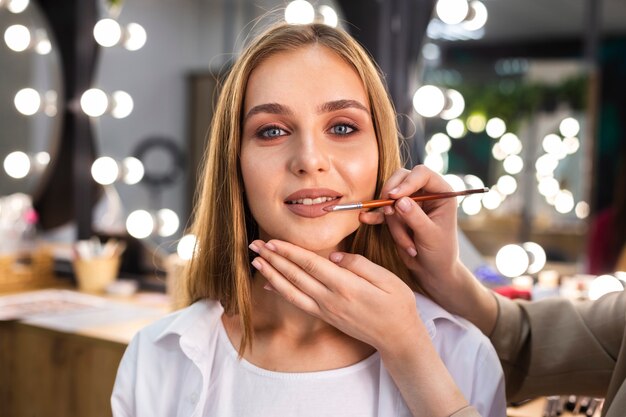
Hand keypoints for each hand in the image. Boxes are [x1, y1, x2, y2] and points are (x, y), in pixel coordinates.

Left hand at [249, 238, 472, 416]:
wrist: (398, 338)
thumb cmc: (397, 305)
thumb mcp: (388, 279)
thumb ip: (359, 265)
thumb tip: (332, 256)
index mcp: (346, 286)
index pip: (311, 265)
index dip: (290, 253)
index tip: (272, 241)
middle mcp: (330, 300)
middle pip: (295, 276)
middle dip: (273, 259)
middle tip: (254, 244)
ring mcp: (326, 310)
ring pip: (291, 290)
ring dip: (271, 274)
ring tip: (255, 261)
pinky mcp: (326, 317)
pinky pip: (298, 303)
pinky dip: (281, 292)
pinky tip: (268, 284)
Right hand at [359, 165, 497, 333]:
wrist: (432, 270)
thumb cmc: (440, 253)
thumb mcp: (430, 236)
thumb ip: (416, 218)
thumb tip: (399, 200)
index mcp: (442, 193)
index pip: (422, 174)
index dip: (407, 181)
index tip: (393, 196)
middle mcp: (426, 193)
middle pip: (401, 178)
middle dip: (392, 196)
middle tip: (387, 209)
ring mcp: (410, 202)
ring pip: (389, 198)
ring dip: (392, 221)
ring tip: (407, 244)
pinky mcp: (397, 214)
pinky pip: (382, 210)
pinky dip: (375, 216)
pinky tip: (365, 219)